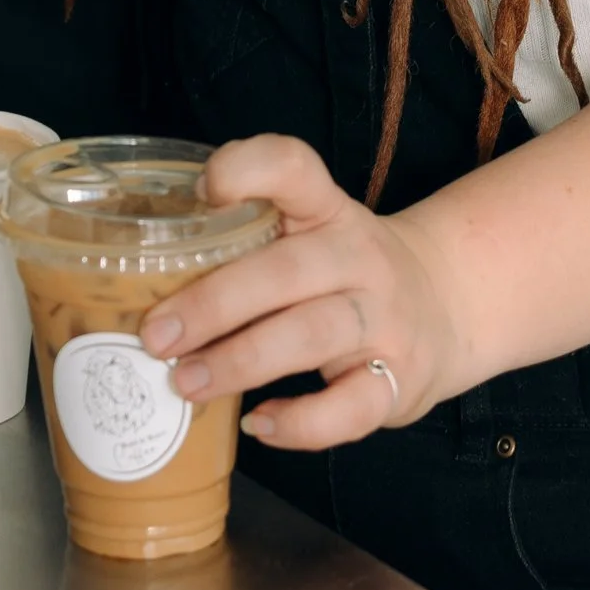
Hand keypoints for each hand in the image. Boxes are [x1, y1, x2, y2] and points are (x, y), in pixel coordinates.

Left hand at [139, 133, 465, 449]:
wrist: (446, 303)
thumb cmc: (345, 270)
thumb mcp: (312, 231)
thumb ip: (248, 236)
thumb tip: (143, 275)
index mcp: (328, 210)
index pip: (294, 166)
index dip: (247, 169)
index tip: (200, 191)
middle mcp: (360, 256)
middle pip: (284, 270)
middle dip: (212, 303)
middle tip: (154, 335)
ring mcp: (385, 319)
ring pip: (309, 336)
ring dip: (239, 362)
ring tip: (184, 383)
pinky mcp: (399, 382)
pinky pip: (348, 409)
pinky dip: (299, 422)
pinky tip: (258, 423)